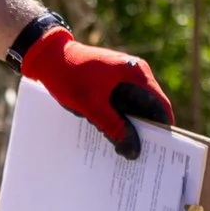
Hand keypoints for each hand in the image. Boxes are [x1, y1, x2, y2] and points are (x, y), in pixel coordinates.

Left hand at [21, 28, 174, 160]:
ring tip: (124, 150)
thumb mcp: (90, 105)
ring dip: (130, 126)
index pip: (160, 106)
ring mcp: (123, 76)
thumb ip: (113, 127)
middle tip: (139, 156)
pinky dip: (119, 117)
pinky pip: (122, 102)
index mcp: (136, 73)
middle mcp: (135, 72)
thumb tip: (133, 150)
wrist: (47, 54)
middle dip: (145, 131)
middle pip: (149, 108)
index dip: (162, 129)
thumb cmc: (68, 74)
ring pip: (134, 107)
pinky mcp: (112, 81)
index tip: (160, 152)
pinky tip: (111, 134)